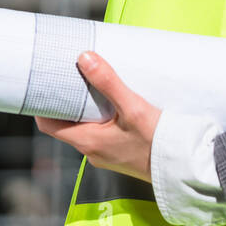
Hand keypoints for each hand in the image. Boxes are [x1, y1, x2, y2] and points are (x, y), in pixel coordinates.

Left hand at [34, 51, 161, 184]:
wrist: (182, 167)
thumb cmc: (157, 141)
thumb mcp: (132, 107)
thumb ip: (108, 82)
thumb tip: (84, 58)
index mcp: (88, 142)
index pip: (49, 125)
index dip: (42, 105)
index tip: (45, 84)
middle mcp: (92, 151)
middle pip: (66, 125)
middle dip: (66, 101)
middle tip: (69, 76)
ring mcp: (105, 154)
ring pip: (84, 128)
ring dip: (85, 109)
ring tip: (90, 85)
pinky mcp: (119, 154)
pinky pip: (100, 133)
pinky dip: (100, 117)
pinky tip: (112, 103)